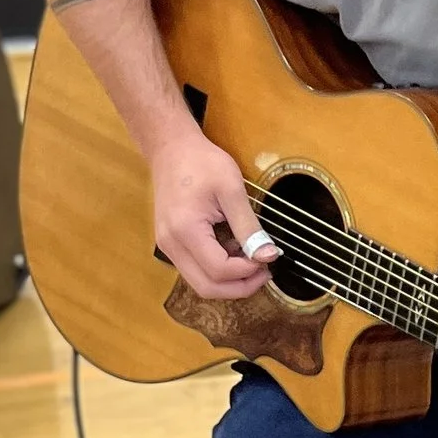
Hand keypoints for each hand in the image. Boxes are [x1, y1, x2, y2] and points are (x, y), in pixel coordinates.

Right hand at [151, 130, 272, 299]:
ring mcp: (168, 246)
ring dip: (229, 280)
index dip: (248, 271)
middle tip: (265, 272)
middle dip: (240, 287)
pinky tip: (234, 249)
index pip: (219, 270)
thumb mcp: (232, 189)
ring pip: (200, 283)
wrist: (171, 149)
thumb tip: (267, 255)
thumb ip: (249, 226)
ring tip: (251, 259)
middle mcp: (171, 245)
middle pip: (207, 288)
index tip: (269, 257)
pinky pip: (196, 269)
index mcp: (185, 230)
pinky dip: (217, 269)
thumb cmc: (200, 162)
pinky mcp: (172, 244)